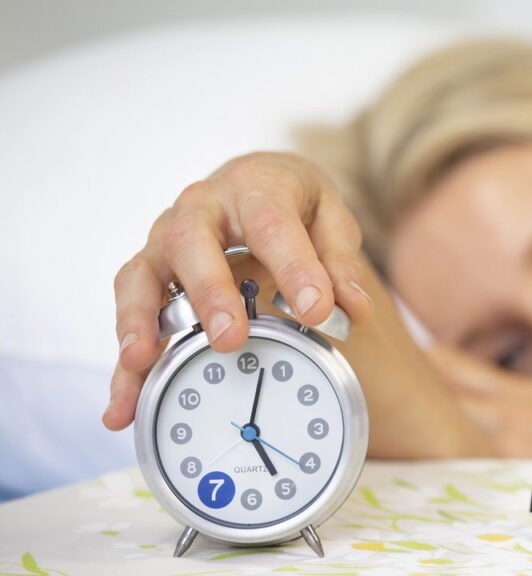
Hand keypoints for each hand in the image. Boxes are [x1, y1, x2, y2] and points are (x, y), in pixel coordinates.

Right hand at [105, 152, 373, 430]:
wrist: (258, 182)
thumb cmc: (294, 203)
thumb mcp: (330, 219)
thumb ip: (340, 262)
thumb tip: (351, 308)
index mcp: (254, 187)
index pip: (272, 223)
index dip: (294, 267)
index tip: (315, 310)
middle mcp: (200, 208)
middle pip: (191, 241)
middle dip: (208, 292)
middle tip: (230, 337)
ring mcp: (166, 240)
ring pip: (142, 275)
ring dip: (141, 322)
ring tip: (143, 362)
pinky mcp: (149, 273)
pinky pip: (129, 312)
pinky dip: (127, 359)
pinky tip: (125, 403)